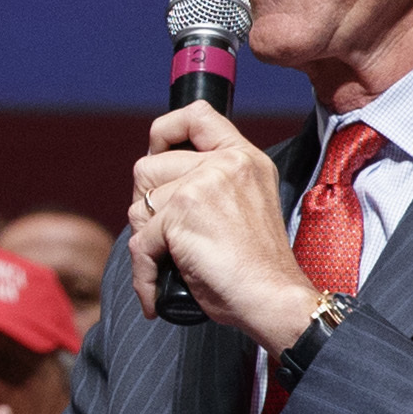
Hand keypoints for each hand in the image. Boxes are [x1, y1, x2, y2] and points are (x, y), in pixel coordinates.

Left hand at [126, 101, 322, 349]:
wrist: (274, 298)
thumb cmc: (257, 267)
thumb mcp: (245, 205)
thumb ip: (212, 183)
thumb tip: (156, 184)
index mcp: (244, 158)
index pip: (196, 115)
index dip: (164, 132)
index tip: (158, 155)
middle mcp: (225, 164)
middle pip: (148, 166)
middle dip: (147, 205)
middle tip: (166, 235)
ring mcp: (202, 186)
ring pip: (138, 205)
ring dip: (146, 239)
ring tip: (173, 260)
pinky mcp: (181, 215)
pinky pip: (139, 243)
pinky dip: (143, 275)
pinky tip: (157, 291)